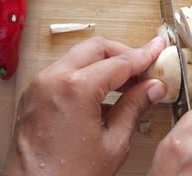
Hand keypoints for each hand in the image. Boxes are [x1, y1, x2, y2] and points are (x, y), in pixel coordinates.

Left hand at [5, 36, 166, 175]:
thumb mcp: (113, 143)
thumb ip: (134, 107)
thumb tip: (152, 88)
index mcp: (76, 89)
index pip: (120, 62)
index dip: (144, 55)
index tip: (157, 49)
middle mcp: (53, 79)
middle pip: (96, 48)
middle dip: (123, 54)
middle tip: (143, 67)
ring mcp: (39, 86)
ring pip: (78, 57)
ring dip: (104, 64)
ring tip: (127, 83)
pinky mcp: (33, 96)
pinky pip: (64, 72)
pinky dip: (86, 75)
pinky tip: (103, 95)